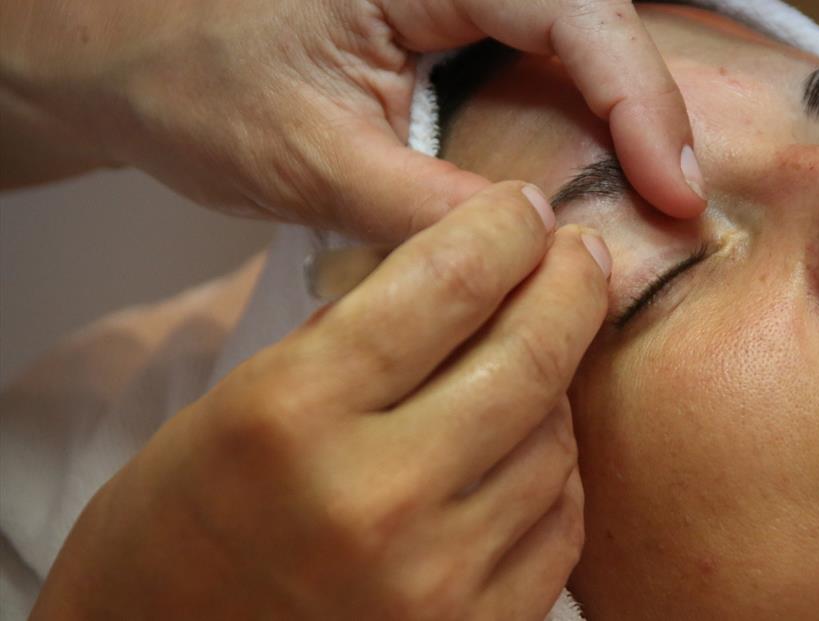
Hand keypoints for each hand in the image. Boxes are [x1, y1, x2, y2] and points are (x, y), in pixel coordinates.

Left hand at [0, 0, 705, 240]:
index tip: (673, 191)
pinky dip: (579, 106)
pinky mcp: (446, 15)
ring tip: (655, 189)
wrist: (127, 58)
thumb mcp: (313, 162)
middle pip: (594, 10)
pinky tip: (595, 164)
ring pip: (577, 27)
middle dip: (646, 102)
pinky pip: (539, 48)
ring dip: (622, 104)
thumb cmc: (194, 85)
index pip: (572, 11)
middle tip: (678, 201)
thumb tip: (546, 252)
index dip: (638, 100)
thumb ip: (430, 212)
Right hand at [32, 181, 610, 619]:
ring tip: (525, 365)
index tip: (525, 208)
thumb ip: (365, 333)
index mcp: (292, 415)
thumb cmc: (193, 513)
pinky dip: (553, 473)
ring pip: (556, 441)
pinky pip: (562, 524)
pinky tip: (525, 447)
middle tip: (581, 255)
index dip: (504, 228)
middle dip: (570, 286)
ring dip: (553, 388)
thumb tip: (482, 268)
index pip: (445, 285)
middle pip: (527, 358)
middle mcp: (372, 500)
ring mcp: (431, 581)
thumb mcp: (248, 395)